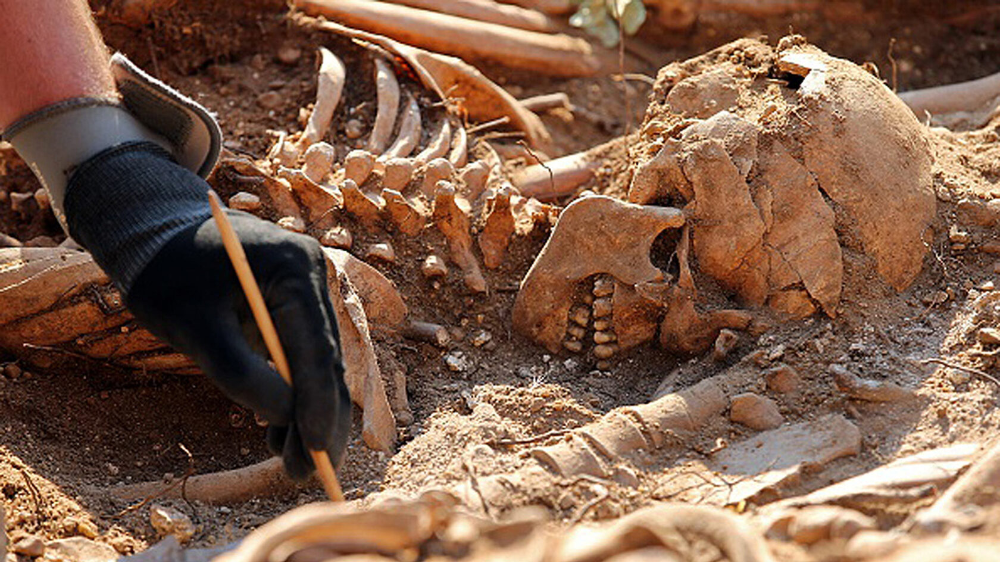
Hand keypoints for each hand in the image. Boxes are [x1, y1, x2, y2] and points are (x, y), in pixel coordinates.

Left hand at [64, 142, 349, 479]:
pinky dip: (292, 394)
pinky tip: (277, 432)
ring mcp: (307, 291)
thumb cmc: (166, 272)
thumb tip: (283, 418)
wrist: (153, 230)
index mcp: (294, 269)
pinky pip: (301, 356)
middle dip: (318, 420)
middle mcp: (313, 277)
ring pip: (318, 365)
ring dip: (307, 414)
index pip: (317, 349)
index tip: (314, 452)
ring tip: (289, 463)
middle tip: (306, 472)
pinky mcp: (293, 307)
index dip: (318, 406)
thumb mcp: (192, 325)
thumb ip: (238, 371)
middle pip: (326, 361)